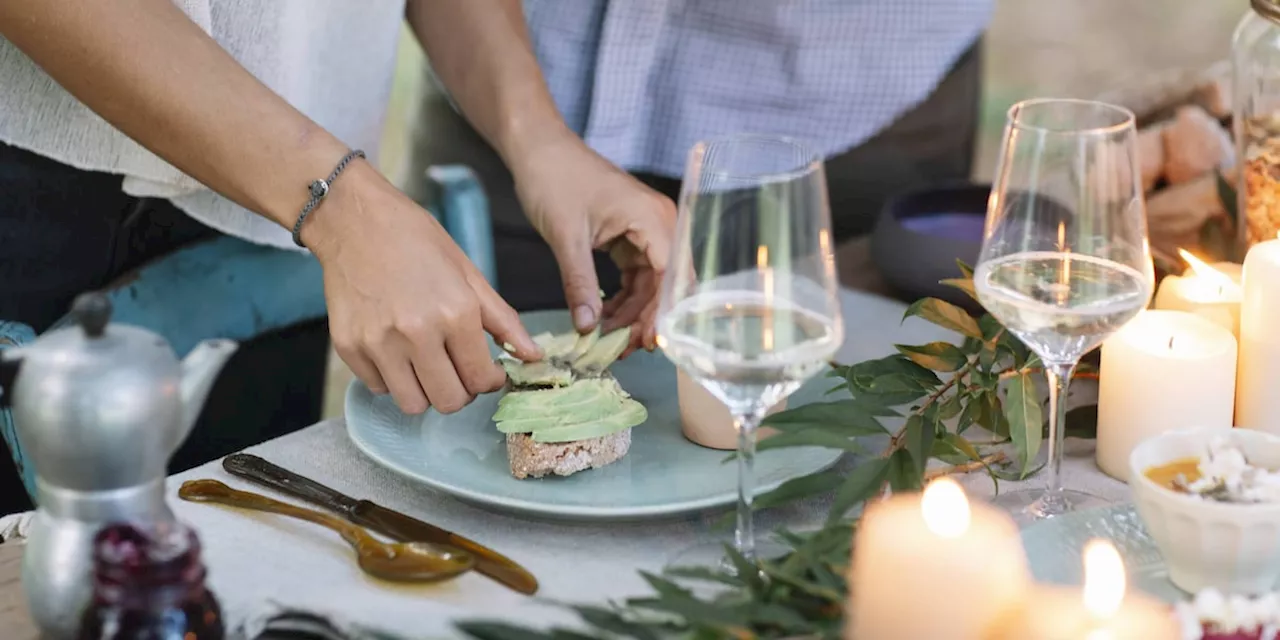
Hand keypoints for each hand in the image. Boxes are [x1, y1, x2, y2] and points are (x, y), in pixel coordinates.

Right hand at [304, 160, 540, 414]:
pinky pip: (378, 388)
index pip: (481, 380)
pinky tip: (395, 350)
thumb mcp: (468, 274)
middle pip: (449, 402)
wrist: (354, 220)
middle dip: (460, 391)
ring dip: (425, 391)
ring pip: (413, 405)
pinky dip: (391, 379)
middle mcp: (417, 333)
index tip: (485, 370)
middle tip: (457, 369)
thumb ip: (503, 321)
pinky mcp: (349, 347)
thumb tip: (534, 357)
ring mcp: (379, 343)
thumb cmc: (416, 241)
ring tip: (426, 363)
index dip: (489, 380)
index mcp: (455, 313)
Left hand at [511, 134, 675, 351]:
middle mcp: (659, 224)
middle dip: (644, 319)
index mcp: (653, 219)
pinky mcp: (629, 236)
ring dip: (630, 314)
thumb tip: (588, 327)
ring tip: (607, 341)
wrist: (538, 148)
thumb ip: (580, 283)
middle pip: (665, 285)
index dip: (662, 313)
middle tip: (620, 350)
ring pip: (649, 285)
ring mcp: (645, 231)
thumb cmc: (554, 178)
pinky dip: (620, 299)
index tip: (646, 343)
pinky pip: (634, 276)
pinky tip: (603, 319)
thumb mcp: (566, 236)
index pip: (672, 276)